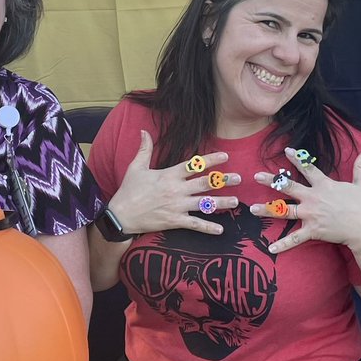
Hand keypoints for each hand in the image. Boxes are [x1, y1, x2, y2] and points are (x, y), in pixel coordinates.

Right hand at [109, 132, 239, 236]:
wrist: (121, 216)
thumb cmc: (128, 190)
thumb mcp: (136, 167)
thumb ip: (144, 149)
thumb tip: (144, 131)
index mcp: (168, 175)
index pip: (193, 165)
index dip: (210, 160)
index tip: (225, 156)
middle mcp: (176, 190)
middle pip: (204, 183)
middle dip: (223, 180)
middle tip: (239, 178)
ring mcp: (176, 207)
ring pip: (204, 204)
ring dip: (221, 203)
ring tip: (236, 201)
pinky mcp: (174, 221)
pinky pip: (195, 224)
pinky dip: (208, 227)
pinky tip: (221, 229)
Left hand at [250, 146, 360, 254]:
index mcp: (324, 185)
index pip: (308, 168)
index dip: (297, 159)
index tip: (286, 150)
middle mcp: (313, 198)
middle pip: (288, 187)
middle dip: (271, 181)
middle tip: (256, 176)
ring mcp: (311, 215)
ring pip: (284, 211)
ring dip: (268, 210)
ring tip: (253, 209)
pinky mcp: (312, 231)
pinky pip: (295, 239)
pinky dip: (283, 244)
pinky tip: (270, 248)